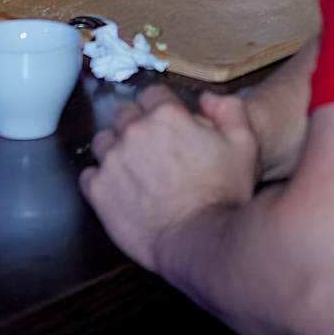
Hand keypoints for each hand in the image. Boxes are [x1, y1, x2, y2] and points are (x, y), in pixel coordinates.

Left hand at [80, 85, 258, 269]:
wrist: (199, 240)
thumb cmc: (223, 194)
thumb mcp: (244, 144)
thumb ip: (229, 110)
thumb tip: (208, 99)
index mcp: (167, 116)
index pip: (153, 94)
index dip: (162, 108)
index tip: (167, 124)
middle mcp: (135, 132)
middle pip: (124, 114)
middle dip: (137, 126)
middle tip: (152, 149)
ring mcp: (113, 161)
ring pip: (103, 142)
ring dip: (116, 150)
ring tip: (134, 170)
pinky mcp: (99, 191)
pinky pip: (89, 175)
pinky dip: (101, 180)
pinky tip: (120, 190)